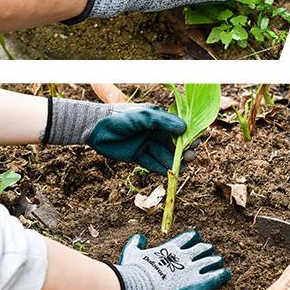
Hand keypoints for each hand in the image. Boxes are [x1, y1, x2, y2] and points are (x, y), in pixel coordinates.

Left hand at [46, 97, 195, 174]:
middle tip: (189, 157)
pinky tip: (171, 173)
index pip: (179, 128)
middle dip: (183, 151)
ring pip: (165, 155)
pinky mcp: (138, 156)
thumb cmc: (120, 117)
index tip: (195, 143)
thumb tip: (185, 129)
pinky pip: (153, 164)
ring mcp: (147, 144)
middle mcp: (155, 132)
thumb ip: (164, 121)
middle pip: (174, 144)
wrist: (95, 128)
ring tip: (182, 167)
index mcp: (159, 119)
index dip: (188, 136)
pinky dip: (162, 169)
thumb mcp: (144, 116)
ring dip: (175, 162)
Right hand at [104, 231, 230, 289]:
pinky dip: (223, 275)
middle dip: (208, 252)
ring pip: (214, 260)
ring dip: (217, 262)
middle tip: (206, 258)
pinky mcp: (196, 284)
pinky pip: (217, 276)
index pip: (191, 236)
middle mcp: (185, 256)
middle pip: (206, 248)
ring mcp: (192, 269)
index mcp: (172, 248)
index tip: (194, 244)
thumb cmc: (133, 271)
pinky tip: (226, 274)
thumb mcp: (131, 252)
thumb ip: (136, 243)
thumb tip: (140, 237)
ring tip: (217, 266)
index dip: (195, 239)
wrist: (136, 287)